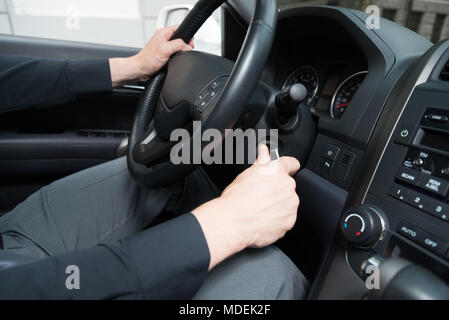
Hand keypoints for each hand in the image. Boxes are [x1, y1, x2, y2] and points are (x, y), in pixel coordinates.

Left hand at [109, 26, 192, 86]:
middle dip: (184, 45)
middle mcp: (163, 39)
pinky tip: (173, 61)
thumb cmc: (147, 60)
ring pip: (178, 47)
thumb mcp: (165, 49)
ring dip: (180, 53)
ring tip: (175, 57)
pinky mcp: (164, 55)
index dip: (187, 35)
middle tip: (182, 52)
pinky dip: (176, 58)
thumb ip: (178, 45)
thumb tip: (188, 46)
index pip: (179, 28)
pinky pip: (174, 54)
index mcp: (163, 33)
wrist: (141, 71)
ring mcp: (164, 47)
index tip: (189, 44)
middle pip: (180, 38)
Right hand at [192, 145, 300, 269]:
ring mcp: (290, 205)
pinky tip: (264, 219)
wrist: (233, 222)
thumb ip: (261, 161)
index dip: (288, 166)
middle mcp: (288, 187)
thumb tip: (264, 150)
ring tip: (261, 209)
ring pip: (288, 203)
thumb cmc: (236, 198)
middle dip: (278, 190)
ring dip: (279, 205)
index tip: (287, 170)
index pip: (292, 163)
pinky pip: (286, 218)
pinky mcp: (289, 221)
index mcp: (278, 171)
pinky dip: (278, 219)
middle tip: (262, 195)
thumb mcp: (247, 174)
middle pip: (288, 186)